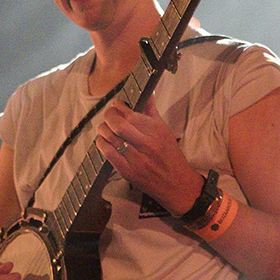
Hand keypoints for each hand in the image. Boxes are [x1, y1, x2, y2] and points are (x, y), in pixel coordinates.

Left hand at [94, 101, 202, 215]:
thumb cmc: (171, 156)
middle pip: (117, 124)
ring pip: (110, 137)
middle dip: (108, 116)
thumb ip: (152, 112)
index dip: (118, 107)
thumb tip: (147, 94)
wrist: (177, 185)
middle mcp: (146, 144)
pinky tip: (105, 141)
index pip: (130, 114)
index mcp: (156, 131)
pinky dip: (102, 144)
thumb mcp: (165, 131)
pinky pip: (108, 153)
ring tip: (105, 127)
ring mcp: (136, 159)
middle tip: (108, 115)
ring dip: (103, 129)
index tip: (116, 105)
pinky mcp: (127, 172)